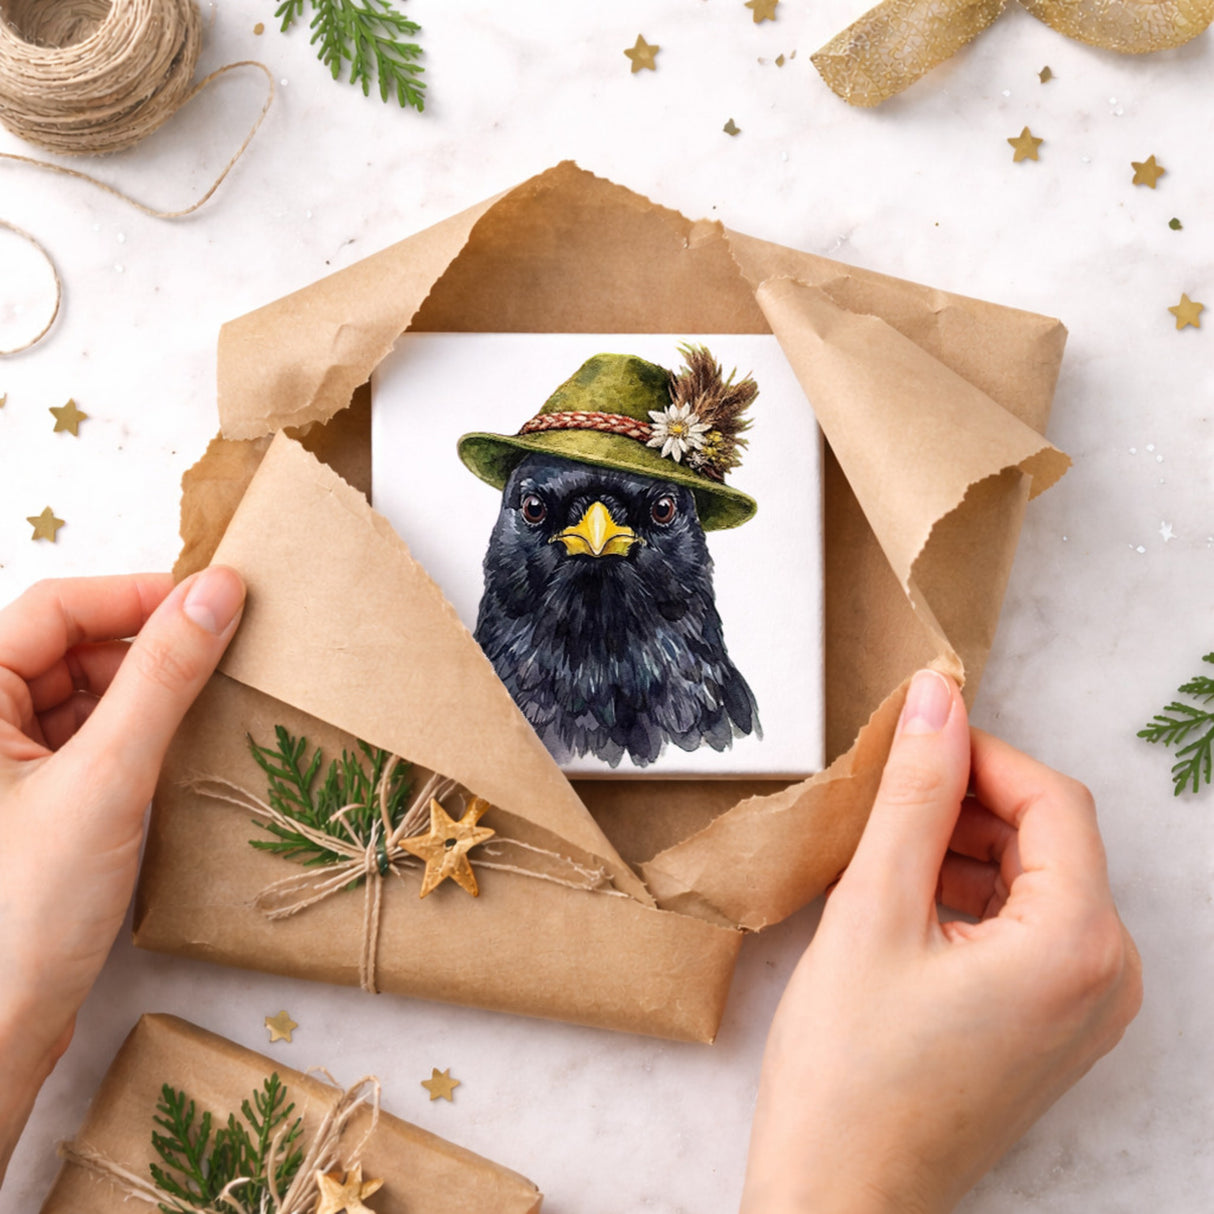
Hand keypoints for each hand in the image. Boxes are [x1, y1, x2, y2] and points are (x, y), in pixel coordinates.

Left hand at [0, 569, 244, 1181]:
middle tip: (226, 651)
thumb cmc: (23, 911)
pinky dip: (139, 735)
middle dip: (147, 645)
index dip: (136, 595)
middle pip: (71, 647)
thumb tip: (218, 591)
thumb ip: (164, 676)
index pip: (55, 608)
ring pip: (86, 694)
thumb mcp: (107, 778)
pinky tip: (181, 749)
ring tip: (211, 701)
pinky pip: (92, 740)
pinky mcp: (35, 804)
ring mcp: (6, 767)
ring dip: (148, 691)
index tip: (216, 599)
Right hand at [741, 669, 1142, 1213]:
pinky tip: (902, 906)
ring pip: (1034, 880)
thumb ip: (913, 794)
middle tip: (882, 803)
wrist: (840, 1198)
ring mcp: (1086, 1010)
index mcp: (1078, 946)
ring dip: (963, 849)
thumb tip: (937, 700)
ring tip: (881, 858)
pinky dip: (970, 898)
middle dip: (967, 804)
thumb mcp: (873, 910)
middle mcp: (1107, 979)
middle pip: (1049, 838)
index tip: (910, 740)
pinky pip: (1028, 929)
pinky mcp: (1054, 1027)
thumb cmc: (849, 1073)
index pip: (1052, 799)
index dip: (979, 755)